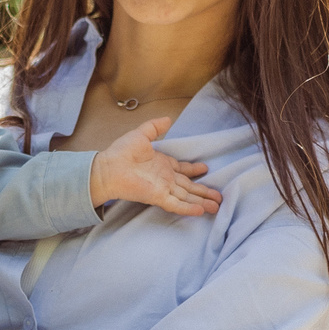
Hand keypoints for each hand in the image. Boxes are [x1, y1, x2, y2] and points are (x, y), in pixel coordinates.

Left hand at [88, 117, 221, 216]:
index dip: (194, 170)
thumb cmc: (121, 152)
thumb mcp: (142, 134)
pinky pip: (176, 204)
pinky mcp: (158, 197)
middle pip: (189, 187)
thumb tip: (168, 119)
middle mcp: (165, 179)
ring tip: (217, 206)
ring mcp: (162, 189)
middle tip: (219, 197)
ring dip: (202, 201)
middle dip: (204, 191)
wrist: (109, 167)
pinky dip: (189, 208)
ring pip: (187, 197)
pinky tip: (201, 211)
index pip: (182, 170)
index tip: (205, 169)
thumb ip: (155, 127)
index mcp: (162, 165)